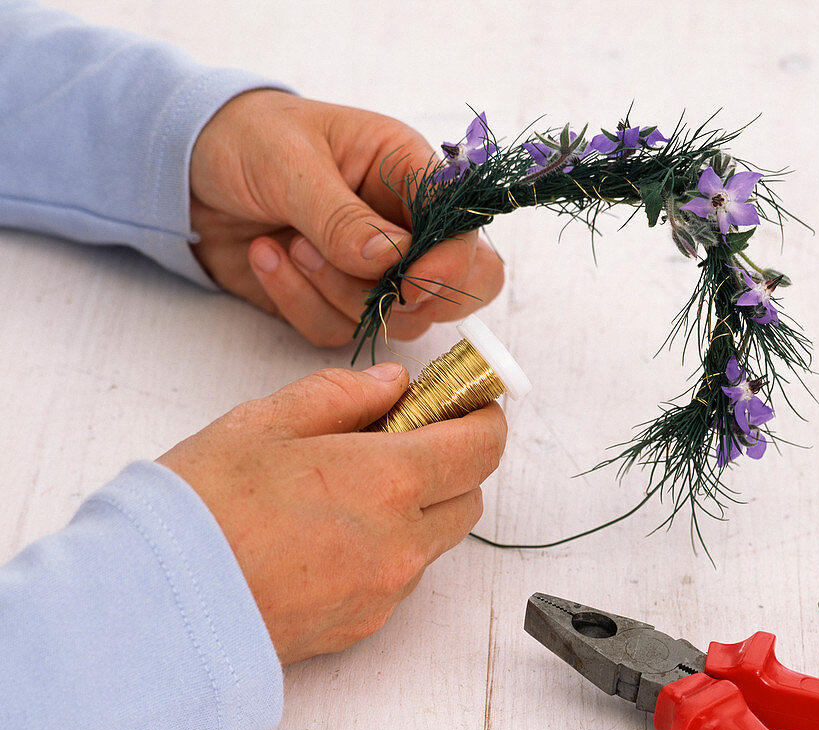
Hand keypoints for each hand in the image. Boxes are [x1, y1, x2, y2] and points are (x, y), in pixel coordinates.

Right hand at [157, 363, 506, 663]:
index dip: (483, 418)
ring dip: (418, 510)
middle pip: (468, 497)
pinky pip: (399, 579)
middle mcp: (402, 543)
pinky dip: (387, 550)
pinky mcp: (363, 627)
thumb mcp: (263, 424)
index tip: (468, 404)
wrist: (156, 611)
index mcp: (389, 481)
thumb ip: (340, 396)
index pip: (481, 447)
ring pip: (435, 541)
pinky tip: (328, 537)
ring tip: (349, 491)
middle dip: (452, 463)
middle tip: (400, 440)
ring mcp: (385, 592)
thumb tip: (392, 384)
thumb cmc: (201, 511)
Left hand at [189, 90, 504, 346]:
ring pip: (395, 321)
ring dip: (336, 295)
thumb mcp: (290, 162)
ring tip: (289, 245)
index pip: (465, 231)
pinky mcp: (335, 301)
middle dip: (405, 298)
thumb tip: (393, 260)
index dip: (451, 265)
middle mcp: (405, 226)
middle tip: (353, 273)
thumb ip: (342, 216)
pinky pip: (339, 332)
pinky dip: (298, 305)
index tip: (410, 284)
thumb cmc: (245, 137)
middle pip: (457, 290)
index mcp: (409, 172)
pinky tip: (266, 258)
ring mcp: (374, 270)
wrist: (183, 168)